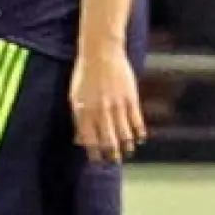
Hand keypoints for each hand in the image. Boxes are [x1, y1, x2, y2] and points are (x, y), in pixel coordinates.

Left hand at [70, 46, 145, 163]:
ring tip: (127, 152)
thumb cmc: (84, 75)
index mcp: (84, 111)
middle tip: (114, 160)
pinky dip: (139, 132)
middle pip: (108, 140)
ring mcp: (116, 105)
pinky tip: (139, 139)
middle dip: (111, 153)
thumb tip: (79, 138)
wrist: (101, 53)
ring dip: (126, 146)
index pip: (89, 139)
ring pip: (124, 133)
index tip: (97, 160)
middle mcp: (100, 111)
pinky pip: (136, 121)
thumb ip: (78, 117)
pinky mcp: (130, 99)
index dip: (93, 152)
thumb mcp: (74, 96)